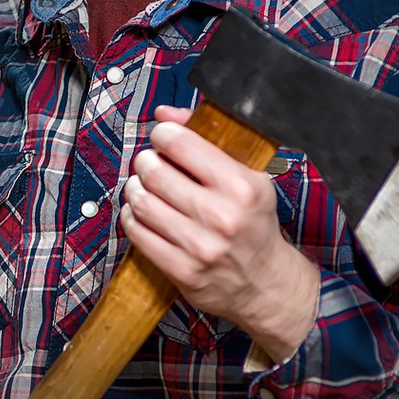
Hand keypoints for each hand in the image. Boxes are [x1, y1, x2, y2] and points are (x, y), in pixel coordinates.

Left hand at [121, 105, 319, 361]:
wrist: (266, 284)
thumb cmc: (254, 225)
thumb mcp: (248, 178)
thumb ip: (208, 142)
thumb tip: (165, 114)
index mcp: (242, 186)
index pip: (182, 144)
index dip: (163, 135)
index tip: (162, 138)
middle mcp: (222, 216)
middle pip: (155, 172)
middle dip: (145, 161)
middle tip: (149, 163)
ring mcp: (200, 246)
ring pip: (142, 201)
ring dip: (135, 188)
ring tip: (143, 186)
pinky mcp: (182, 270)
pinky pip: (138, 233)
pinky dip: (132, 217)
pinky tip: (142, 213)